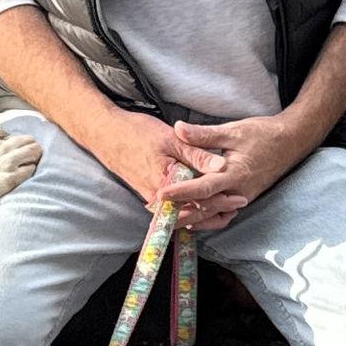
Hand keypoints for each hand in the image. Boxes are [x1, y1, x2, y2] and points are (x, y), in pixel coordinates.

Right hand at [93, 111, 249, 233]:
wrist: (105, 135)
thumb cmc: (137, 133)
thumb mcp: (171, 138)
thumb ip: (197, 154)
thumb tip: (221, 167)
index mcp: (166, 184)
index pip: (199, 200)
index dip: (222, 200)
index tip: (240, 197)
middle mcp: (159, 198)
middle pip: (193, 211)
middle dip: (217, 209)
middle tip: (240, 203)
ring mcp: (152, 198)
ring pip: (183, 212)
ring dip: (204, 211)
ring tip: (226, 209)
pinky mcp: (149, 195)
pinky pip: (173, 209)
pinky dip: (190, 208)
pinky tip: (202, 202)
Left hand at [162, 114, 306, 228]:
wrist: (291, 142)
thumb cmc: (263, 134)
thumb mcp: (233, 130)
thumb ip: (204, 134)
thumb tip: (178, 129)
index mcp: (234, 174)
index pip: (203, 188)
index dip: (181, 192)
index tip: (160, 195)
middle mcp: (238, 191)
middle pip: (205, 209)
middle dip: (181, 213)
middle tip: (158, 214)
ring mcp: (242, 197)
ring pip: (214, 216)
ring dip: (193, 219)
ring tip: (170, 220)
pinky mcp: (244, 198)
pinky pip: (224, 214)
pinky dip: (208, 218)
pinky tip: (194, 218)